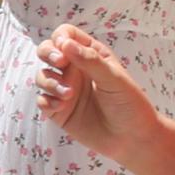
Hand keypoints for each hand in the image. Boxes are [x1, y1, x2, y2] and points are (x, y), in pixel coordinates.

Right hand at [35, 24, 164, 161]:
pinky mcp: (58, 110)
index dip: (61, 38)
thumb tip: (65, 44)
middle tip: (59, 63)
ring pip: (42, 75)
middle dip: (47, 53)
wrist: (132, 139)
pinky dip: (47, 101)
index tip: (64, 49)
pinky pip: (42, 99)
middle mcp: (75, 70)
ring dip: (50, 83)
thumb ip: (90, 60)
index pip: (67, 35)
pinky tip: (61, 107)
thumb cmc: (129, 104)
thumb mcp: (114, 79)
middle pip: (47, 50)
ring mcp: (65, 89)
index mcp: (90, 55)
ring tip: (68, 96)